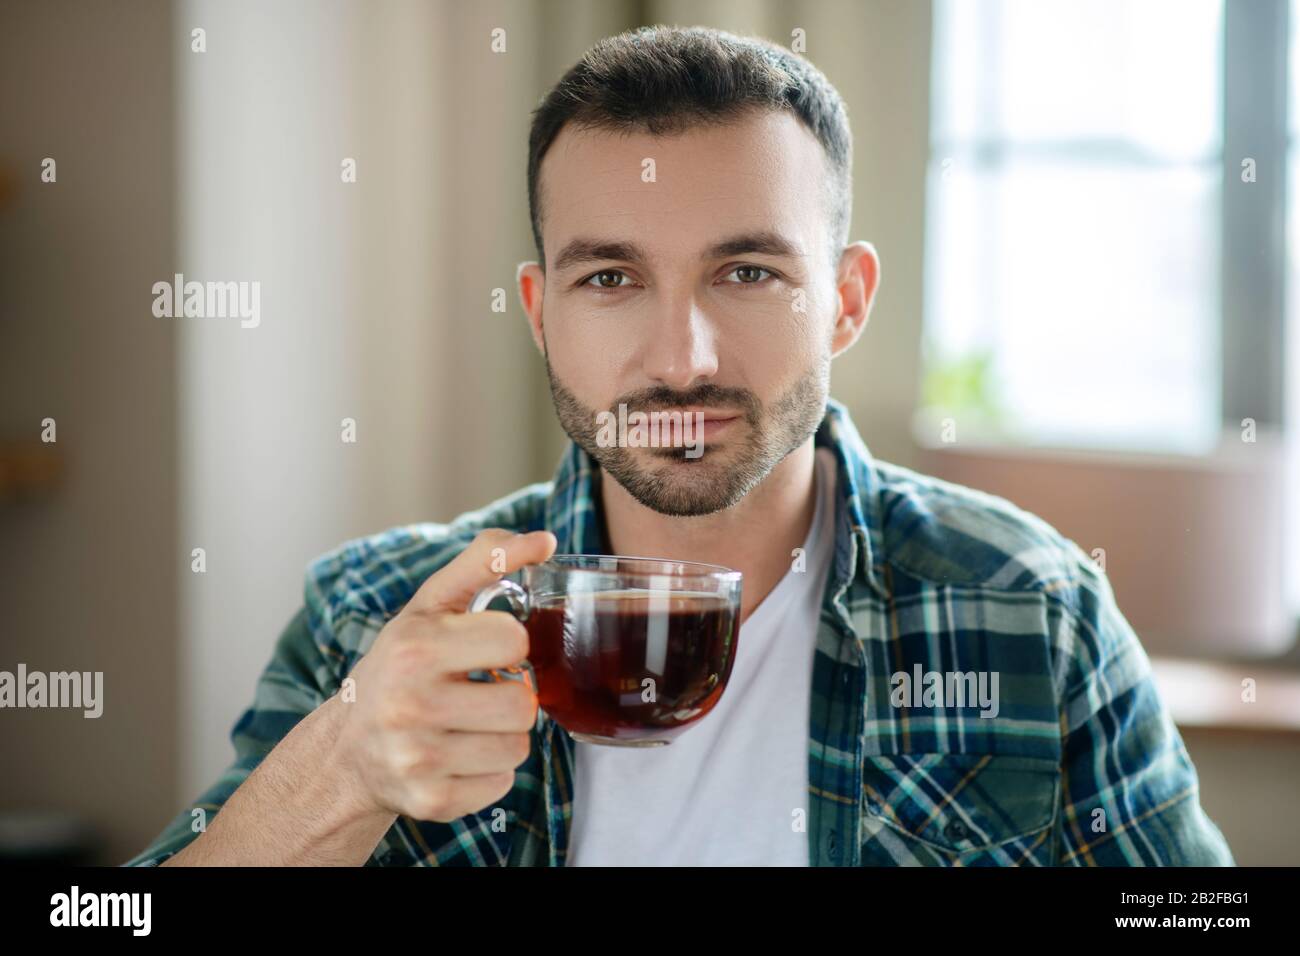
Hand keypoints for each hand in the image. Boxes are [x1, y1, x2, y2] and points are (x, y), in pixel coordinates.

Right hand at [333, 528, 555, 822]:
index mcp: (414, 646)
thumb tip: (546, 539)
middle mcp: (410, 703)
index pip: (514, 641)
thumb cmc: (402, 664)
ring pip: (518, 746)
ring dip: (503, 734)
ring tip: (468, 724)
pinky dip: (489, 772)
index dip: (507, 644)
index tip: (480, 649)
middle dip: (510, 695)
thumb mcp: (432, 605)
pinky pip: (503, 784)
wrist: (347, 749)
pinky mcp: (430, 802)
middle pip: (522, 703)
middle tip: (479, 691)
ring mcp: (417, 758)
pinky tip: (457, 756)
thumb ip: (485, 560)